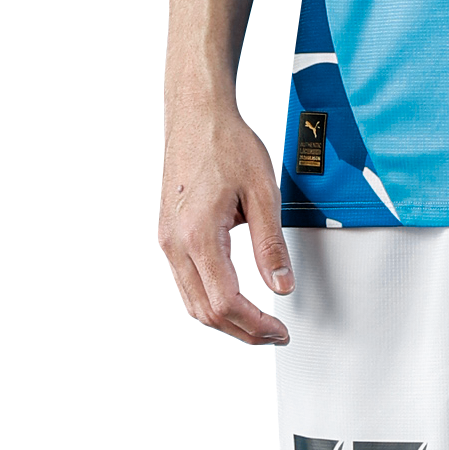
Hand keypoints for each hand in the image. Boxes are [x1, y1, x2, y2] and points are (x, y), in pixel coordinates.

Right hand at [158, 106, 295, 344]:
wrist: (196, 115)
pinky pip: (185, 282)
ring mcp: (167, 240)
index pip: (225, 302)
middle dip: (241, 331)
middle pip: (205, 311)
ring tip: (256, 323)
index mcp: (199, 235)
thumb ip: (271, 245)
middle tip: (273, 334)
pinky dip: (209, 300)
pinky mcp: (168, 235)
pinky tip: (233, 300)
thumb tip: (282, 285)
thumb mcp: (263, 193)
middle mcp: (175, 243)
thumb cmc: (225, 144)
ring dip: (224, 320)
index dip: (254, 325)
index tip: (278, 330)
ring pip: (191, 302)